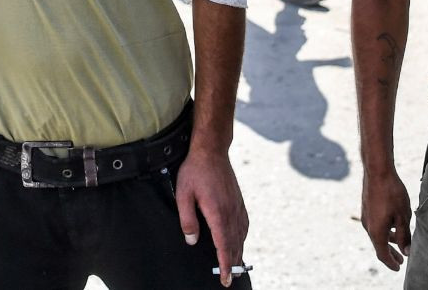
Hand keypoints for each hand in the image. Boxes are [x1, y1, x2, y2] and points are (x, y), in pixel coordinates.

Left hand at [174, 145, 247, 285]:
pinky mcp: (238, 200)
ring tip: (236, 266)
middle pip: (234, 243)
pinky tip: (240, 241)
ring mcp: (237, 205)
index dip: (225, 264)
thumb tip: (192, 240)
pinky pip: (244, 223)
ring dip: (238, 251)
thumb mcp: (183, 194)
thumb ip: (187, 219)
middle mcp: (231, 211)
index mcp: (217, 212)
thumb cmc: (195, 171)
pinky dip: (243, 236)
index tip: (226, 278)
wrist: (211, 150)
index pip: (223, 244)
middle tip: (231, 279)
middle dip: (232, 263)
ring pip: (240, 235)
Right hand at [360, 168, 412, 270]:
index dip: (391, 263)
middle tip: (401, 261)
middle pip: (379, 246)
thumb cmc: (392, 193)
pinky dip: (384, 231)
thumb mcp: (403, 216)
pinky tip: (393, 227)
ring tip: (400, 244)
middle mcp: (368, 226)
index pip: (383, 254)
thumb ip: (404, 236)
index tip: (399, 268)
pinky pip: (375, 225)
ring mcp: (366, 217)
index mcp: (376, 231)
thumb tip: (406, 252)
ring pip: (377, 235)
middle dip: (391, 255)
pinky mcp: (367, 208)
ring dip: (388, 242)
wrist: (377, 170)